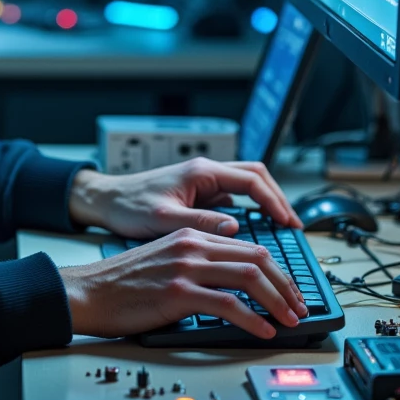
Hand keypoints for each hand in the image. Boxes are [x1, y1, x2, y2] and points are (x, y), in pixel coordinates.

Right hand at [59, 228, 307, 339]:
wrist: (89, 291)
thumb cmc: (123, 283)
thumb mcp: (166, 260)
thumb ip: (197, 262)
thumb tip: (232, 284)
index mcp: (192, 236)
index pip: (250, 247)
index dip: (278, 272)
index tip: (290, 293)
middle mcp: (193, 246)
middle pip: (257, 259)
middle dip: (286, 286)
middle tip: (299, 308)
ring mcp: (186, 267)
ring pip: (248, 277)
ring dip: (277, 301)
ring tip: (289, 321)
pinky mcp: (178, 292)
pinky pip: (227, 304)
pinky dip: (252, 319)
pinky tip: (263, 331)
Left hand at [68, 156, 303, 237]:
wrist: (106, 200)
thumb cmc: (128, 207)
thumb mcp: (163, 218)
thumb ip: (199, 223)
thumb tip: (234, 228)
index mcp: (201, 172)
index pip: (251, 180)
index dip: (273, 201)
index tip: (288, 222)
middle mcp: (205, 172)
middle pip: (256, 176)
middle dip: (278, 198)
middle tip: (294, 225)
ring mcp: (203, 181)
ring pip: (246, 184)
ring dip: (266, 202)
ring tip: (282, 226)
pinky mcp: (198, 193)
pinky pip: (232, 196)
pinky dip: (250, 208)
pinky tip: (255, 228)